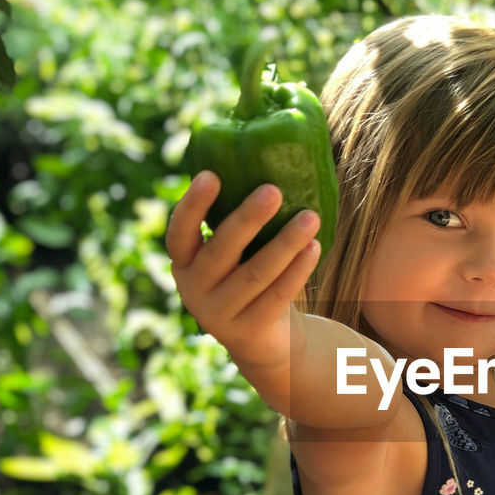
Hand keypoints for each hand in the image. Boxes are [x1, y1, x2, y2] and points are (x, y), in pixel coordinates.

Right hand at [166, 170, 320, 368]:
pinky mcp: (249, 331)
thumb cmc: (247, 275)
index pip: (179, 232)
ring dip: (285, 242)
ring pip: (255, 274)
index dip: (193, 205)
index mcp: (184, 263)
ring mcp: (219, 315)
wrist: (261, 340)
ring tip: (310, 217)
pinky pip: (277, 295)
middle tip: (274, 189)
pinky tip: (314, 247)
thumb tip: (267, 154)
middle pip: (221, 251)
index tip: (212, 174)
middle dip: (248, 219)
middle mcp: (194, 289)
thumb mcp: (233, 253)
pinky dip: (297, 270)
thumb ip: (236, 220)